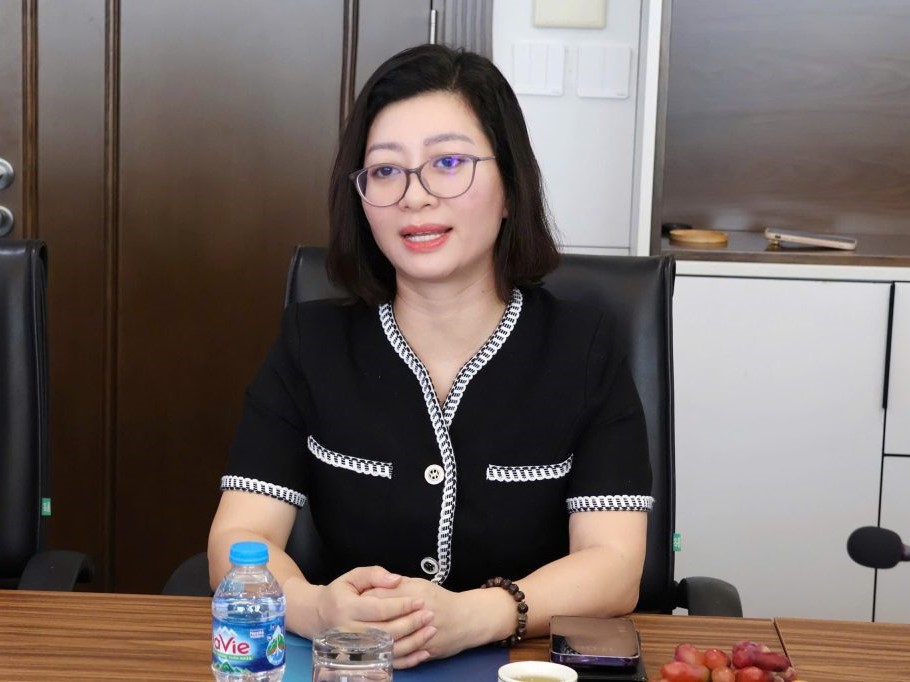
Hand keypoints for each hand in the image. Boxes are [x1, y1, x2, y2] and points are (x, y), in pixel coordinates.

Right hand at [308, 566, 434, 648]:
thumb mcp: (353, 576)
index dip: (401, 605)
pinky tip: (423, 652)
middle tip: (430, 614)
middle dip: (411, 623)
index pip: (379, 609)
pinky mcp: (362, 658)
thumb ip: (375, 575)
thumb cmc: (340, 594)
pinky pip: (388, 662)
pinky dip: (408, 659)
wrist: (319, 617)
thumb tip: (396, 580)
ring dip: (413, 641)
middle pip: (386, 631)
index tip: (420, 600)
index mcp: (346, 608)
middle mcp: (349, 631)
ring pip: (389, 648)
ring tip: (431, 630)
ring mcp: (355, 648)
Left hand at [364, 577, 478, 667]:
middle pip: (381, 619)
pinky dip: (388, 655)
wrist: (467, 619)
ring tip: (363, 634)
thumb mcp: (419, 584)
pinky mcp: (424, 652)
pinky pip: (401, 657)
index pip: (380, 596)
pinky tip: (378, 650)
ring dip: (374, 639)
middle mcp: (417, 616)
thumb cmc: (440, 599)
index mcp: (414, 595)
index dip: (364, 598)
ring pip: (390, 641)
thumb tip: (374, 587)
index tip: (355, 598)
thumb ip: (397, 584)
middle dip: (365, 619)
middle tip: (354, 617)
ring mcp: (421, 636)